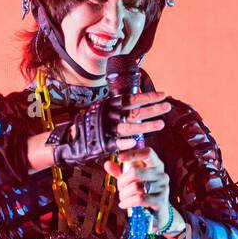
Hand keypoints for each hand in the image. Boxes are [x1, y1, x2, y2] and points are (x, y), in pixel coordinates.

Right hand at [47, 91, 170, 167]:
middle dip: (153, 109)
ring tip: (161, 124)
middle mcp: (109, 115)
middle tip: (167, 107)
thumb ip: (118, 106)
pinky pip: (116, 143)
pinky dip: (125, 142)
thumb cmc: (90, 124)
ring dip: (146, 126)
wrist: (70, 138)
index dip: (149, 97)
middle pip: (135, 111)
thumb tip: (136, 99)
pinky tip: (136, 142)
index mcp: (110, 105)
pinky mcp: (102, 143)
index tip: (163, 95)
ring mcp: (106, 129)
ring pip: (130, 127)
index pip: (133, 99)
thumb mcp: (103, 110)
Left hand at [103, 146, 172, 228]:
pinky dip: (127, 202)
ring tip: (123, 197)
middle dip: (122, 181)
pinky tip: (124, 204)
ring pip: (135, 186)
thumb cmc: (145, 193)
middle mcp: (161, 174)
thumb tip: (107, 164)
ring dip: (124, 193)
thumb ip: (120, 172)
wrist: (158, 214)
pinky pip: (139, 199)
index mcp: (156, 165)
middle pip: (135, 171)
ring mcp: (162, 187)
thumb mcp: (132, 181)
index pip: (147, 153)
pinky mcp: (160, 201)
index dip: (133, 153)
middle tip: (120, 188)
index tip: (120, 158)